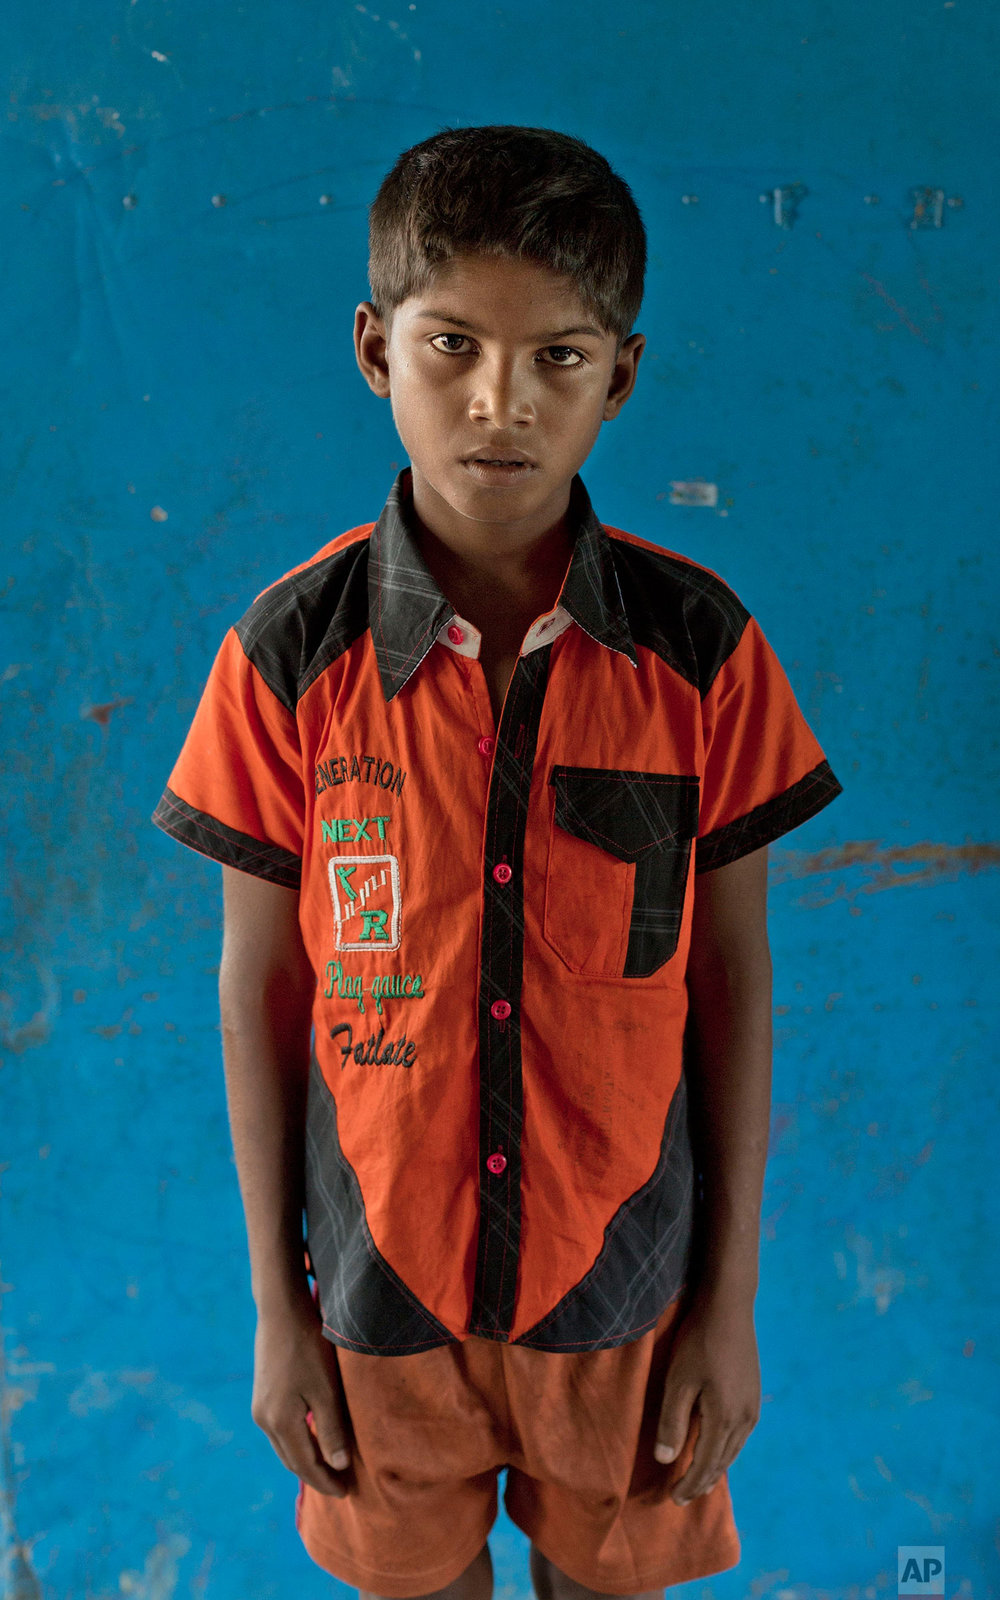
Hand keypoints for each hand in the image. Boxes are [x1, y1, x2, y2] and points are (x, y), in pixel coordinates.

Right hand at [251, 1292, 352, 1496]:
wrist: (281, 1310)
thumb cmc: (309, 1347)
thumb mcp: (326, 1389)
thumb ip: (332, 1430)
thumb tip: (338, 1466)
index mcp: (280, 1422)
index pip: (306, 1465)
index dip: (326, 1481)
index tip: (346, 1492)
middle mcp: (264, 1420)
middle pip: (292, 1459)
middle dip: (315, 1476)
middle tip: (339, 1486)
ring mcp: (259, 1407)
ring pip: (284, 1446)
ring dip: (305, 1460)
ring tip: (328, 1468)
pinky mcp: (262, 1394)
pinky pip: (280, 1430)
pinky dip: (297, 1442)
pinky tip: (311, 1439)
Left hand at [652, 1291, 760, 1504]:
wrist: (729, 1307)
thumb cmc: (698, 1342)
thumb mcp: (678, 1381)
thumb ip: (672, 1422)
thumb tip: (666, 1460)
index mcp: (724, 1419)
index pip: (705, 1464)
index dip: (689, 1484)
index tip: (674, 1500)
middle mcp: (744, 1419)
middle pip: (722, 1461)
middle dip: (702, 1481)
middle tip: (683, 1498)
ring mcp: (752, 1406)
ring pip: (734, 1450)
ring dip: (716, 1468)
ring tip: (702, 1481)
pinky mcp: (753, 1393)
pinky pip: (740, 1434)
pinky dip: (727, 1449)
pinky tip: (719, 1448)